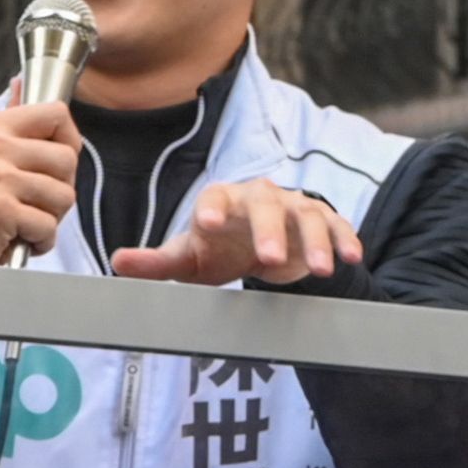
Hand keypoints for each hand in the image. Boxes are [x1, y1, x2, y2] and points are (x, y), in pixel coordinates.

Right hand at [0, 80, 83, 263]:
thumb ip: (11, 122)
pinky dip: (38, 241)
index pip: (57, 112)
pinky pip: (48, 225)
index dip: (67, 142)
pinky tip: (14, 238)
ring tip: (18, 221)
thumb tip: (21, 83)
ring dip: (49, 219)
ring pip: (64, 194)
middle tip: (28, 203)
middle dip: (59, 190)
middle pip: (68, 158)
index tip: (50, 165)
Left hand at [106, 177, 356, 285]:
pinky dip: (344, 240)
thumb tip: (117, 262)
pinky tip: (350, 258)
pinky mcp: (319, 221)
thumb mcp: (187, 259)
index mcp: (222, 200)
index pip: (215, 198)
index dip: (212, 209)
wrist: (255, 246)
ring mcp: (292, 207)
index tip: (207, 225)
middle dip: (269, 231)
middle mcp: (259, 198)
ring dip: (314, 241)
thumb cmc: (217, 249)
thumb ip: (155, 263)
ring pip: (307, 215)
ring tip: (321, 269)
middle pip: (266, 205)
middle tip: (269, 258)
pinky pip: (336, 225)